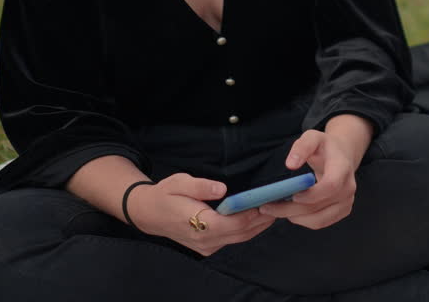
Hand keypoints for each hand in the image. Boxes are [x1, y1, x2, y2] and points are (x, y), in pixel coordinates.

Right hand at [129, 173, 274, 255]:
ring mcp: (207, 246)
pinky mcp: (209, 246)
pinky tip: (258, 216)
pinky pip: (233, 239)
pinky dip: (248, 229)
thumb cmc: (165, 195)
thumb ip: (200, 186)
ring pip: (239, 238)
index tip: (268, 201)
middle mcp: (205, 241)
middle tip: (279, 203)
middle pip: (241, 233)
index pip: (233, 223)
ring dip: (258, 225)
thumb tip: (222, 188)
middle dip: (261, 219)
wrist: (149, 213)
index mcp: (198, 224)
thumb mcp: (179, 182)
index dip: (252, 214)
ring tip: (275, 208)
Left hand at [259, 129, 357, 229]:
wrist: (342, 155)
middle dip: (291, 209)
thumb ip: (302, 147)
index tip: (292, 195)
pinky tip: (290, 212)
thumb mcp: (312, 137)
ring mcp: (347, 202)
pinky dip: (303, 220)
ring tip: (276, 209)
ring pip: (318, 220)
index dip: (311, 195)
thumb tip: (290, 164)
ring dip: (294, 217)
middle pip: (318, 206)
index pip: (330, 186)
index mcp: (342, 168)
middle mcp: (348, 187)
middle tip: (267, 207)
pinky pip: (320, 223)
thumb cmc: (324, 147)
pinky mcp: (342, 211)